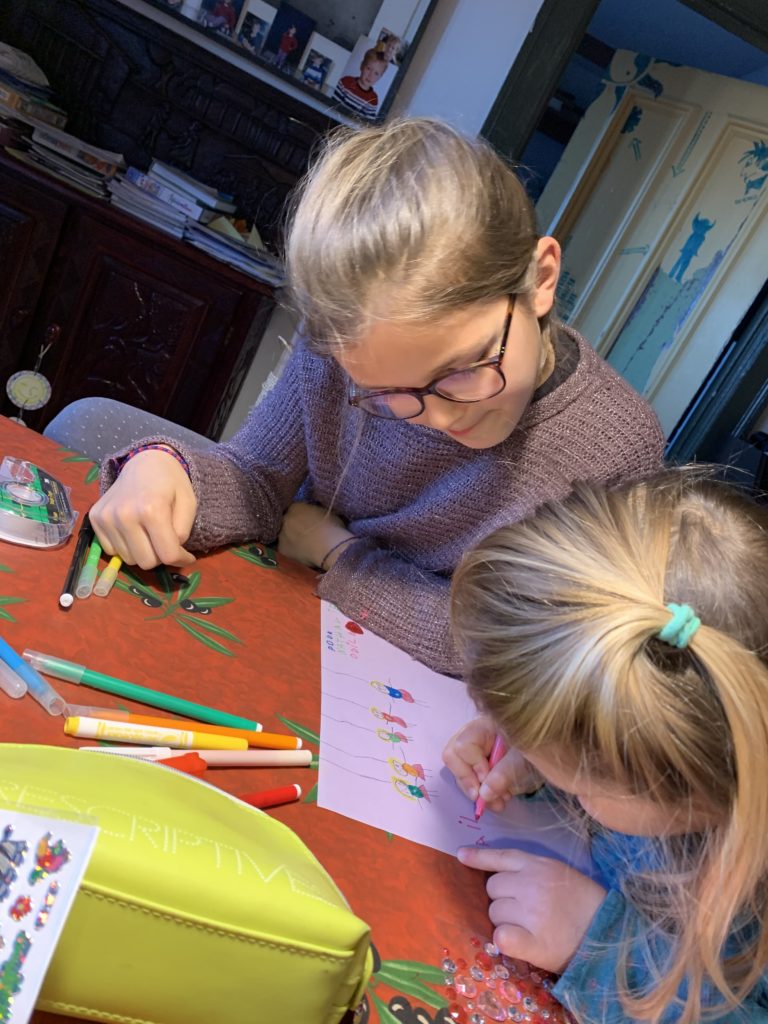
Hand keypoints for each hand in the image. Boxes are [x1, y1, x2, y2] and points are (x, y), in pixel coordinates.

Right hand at [90, 450, 196, 568]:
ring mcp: (106, 517)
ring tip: (149, 533)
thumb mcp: (189, 504)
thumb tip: (171, 556)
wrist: (145, 462)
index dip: (181, 560)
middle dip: (160, 557)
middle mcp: (125, 515)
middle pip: (146, 562)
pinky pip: (111, 550)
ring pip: (128, 559)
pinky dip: (125, 547)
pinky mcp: (95, 518)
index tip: (187, 557)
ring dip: (142, 552)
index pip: (167, 555)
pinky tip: (133, 530)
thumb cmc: (171, 483)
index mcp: (152, 510)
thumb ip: (183, 533)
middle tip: (165, 542)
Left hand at [277, 501, 351, 568]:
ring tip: (304, 545)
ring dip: (291, 538)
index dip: (302, 516)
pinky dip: (291, 551)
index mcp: (296, 506)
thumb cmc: (333, 528)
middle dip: (294, 526)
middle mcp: (285, 518)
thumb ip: (315, 511)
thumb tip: (314, 515)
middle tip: (306, 533)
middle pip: (287, 521)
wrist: (330, 548)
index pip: (295, 509)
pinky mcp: (282, 549)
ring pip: (285, 535)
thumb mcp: (326, 512)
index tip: (308, 521)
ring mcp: (281, 534)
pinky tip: (301, 553)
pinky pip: (286, 549)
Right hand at [442, 716, 540, 811]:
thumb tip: (483, 794)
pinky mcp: (481, 762)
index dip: (472, 767)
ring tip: (499, 802)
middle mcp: (475, 735)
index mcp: (484, 726)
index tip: (486, 780)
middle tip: (485, 800)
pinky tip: (500, 798)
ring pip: (461, 771)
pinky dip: (483, 791)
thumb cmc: (539, 746)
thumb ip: (504, 773)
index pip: (463, 746)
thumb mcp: (524, 759)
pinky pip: (472, 778)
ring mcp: (476, 749)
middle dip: (469, 782)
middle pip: (454, 757)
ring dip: (478, 791)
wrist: (553, 750)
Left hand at [458, 846, 605, 971]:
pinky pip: (501, 937)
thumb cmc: (585, 901)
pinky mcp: (534, 942)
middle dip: (501, 898)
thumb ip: (532, 869)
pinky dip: (505, 940)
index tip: (461, 856)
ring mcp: (531, 913)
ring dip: (504, 919)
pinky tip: (519, 940)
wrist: (610, 932)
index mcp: (539, 865)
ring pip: (494, 913)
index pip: (501, 857)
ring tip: (529, 925)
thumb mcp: (560, 872)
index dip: (478, 857)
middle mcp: (531, 885)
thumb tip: (500, 873)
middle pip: (492, 888)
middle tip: (522, 909)